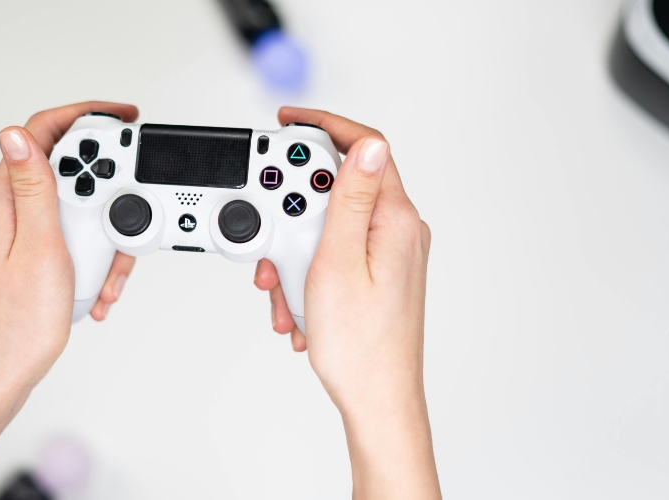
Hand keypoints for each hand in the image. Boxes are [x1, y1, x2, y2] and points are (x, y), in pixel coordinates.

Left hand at [0, 102, 139, 499]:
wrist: (3, 370)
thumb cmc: (16, 322)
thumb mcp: (39, 247)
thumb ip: (34, 187)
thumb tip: (17, 133)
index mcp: (4, 197)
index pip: (41, 132)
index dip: (85, 116)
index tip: (122, 117)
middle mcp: (8, 207)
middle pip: (70, 171)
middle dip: (105, 195)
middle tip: (121, 217)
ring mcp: (21, 229)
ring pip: (78, 208)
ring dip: (103, 236)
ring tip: (106, 271)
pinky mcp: (34, 250)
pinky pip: (74, 236)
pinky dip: (94, 256)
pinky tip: (97, 285)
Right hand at [254, 107, 439, 498]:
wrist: (376, 400)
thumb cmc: (359, 346)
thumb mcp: (338, 262)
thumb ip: (349, 199)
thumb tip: (366, 144)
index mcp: (394, 220)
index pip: (364, 147)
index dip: (323, 126)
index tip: (288, 120)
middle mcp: (398, 231)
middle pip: (336, 189)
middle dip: (292, 211)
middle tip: (269, 234)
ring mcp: (389, 253)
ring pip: (328, 226)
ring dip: (294, 250)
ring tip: (281, 285)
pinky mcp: (378, 273)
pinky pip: (335, 253)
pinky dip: (307, 269)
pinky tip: (296, 301)